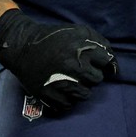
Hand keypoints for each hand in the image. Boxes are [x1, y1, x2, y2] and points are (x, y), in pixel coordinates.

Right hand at [0, 9, 116, 111]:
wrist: (22, 46)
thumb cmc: (53, 37)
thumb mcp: (77, 31)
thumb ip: (99, 42)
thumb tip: (113, 60)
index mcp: (81, 49)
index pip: (108, 62)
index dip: (104, 63)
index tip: (98, 64)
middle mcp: (73, 66)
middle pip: (97, 79)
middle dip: (92, 75)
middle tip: (80, 71)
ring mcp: (61, 82)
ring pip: (85, 94)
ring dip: (81, 88)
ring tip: (71, 80)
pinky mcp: (49, 95)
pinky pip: (69, 105)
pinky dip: (68, 99)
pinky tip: (62, 89)